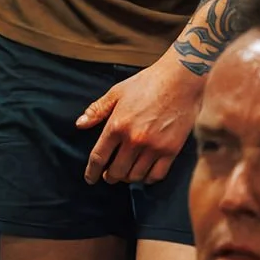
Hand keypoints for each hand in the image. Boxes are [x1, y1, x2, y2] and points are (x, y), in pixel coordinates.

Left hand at [76, 53, 203, 185]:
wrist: (179, 80)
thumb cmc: (147, 83)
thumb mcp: (117, 92)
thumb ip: (97, 110)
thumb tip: (80, 124)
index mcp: (117, 125)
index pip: (99, 157)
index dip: (92, 171)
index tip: (90, 178)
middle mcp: (134, 139)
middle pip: (116, 171)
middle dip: (109, 177)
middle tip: (109, 176)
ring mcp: (153, 147)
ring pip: (135, 176)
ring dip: (127, 178)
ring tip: (125, 174)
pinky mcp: (171, 150)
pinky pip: (156, 175)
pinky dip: (147, 179)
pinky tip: (144, 174)